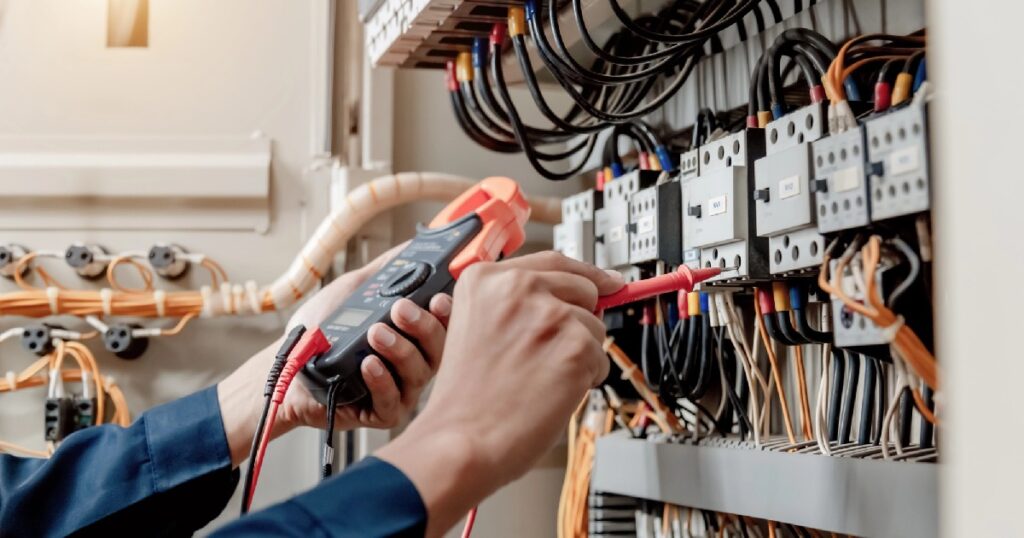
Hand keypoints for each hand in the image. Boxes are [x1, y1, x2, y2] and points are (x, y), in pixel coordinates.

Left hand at [218, 245, 451, 465]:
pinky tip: (368, 364)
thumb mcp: (354, 291)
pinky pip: (393, 402)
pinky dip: (382, 381)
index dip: (447, 313)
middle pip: (438, 348)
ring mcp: (399, 390)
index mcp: (413, 335)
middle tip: (400, 309)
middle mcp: (412, 363)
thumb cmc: (319, 331)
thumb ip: (385, 271)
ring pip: (418, 373)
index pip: (443, 324)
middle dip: (423, 327)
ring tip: (375, 333)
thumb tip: (413, 245)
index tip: (438, 298)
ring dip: (400, 350)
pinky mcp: (381, 414)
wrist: (285, 364)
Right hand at [376, 251, 623, 536]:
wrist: (460, 441)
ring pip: (594, 327)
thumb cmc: (465, 398)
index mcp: (486, 279)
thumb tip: (574, 298)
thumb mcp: (474, 327)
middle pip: (583, 289)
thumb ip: (514, 304)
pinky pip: (600, 359)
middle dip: (579, 320)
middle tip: (554, 354)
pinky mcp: (574, 346)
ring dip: (580, 355)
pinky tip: (551, 392)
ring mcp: (549, 315)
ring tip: (540, 379)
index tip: (606, 282)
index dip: (586, 274)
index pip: (553, 262)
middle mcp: (518, 287)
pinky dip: (585, 380)